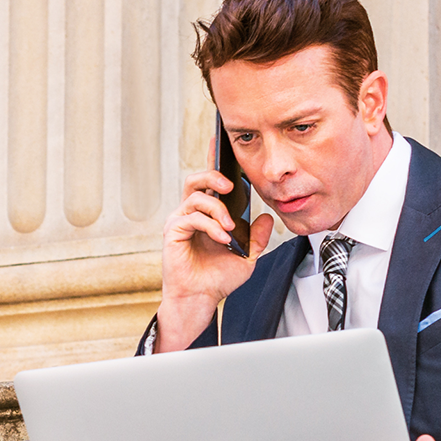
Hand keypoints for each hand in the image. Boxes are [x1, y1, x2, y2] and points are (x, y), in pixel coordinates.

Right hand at [152, 168, 275, 351]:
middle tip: (231, 186)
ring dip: (217, 208)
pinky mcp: (174, 233)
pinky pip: (192, 217)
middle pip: (196, 179)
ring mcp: (180, 222)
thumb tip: (266, 219)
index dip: (212, 160)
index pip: (208, 182)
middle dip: (214, 176)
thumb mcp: (247, 256)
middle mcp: (190, 214)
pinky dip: (210, 225)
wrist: (202, 299)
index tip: (218, 140)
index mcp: (206, 214)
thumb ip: (256, 237)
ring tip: (229, 227)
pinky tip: (222, 238)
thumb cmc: (218, 279)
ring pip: (195, 196)